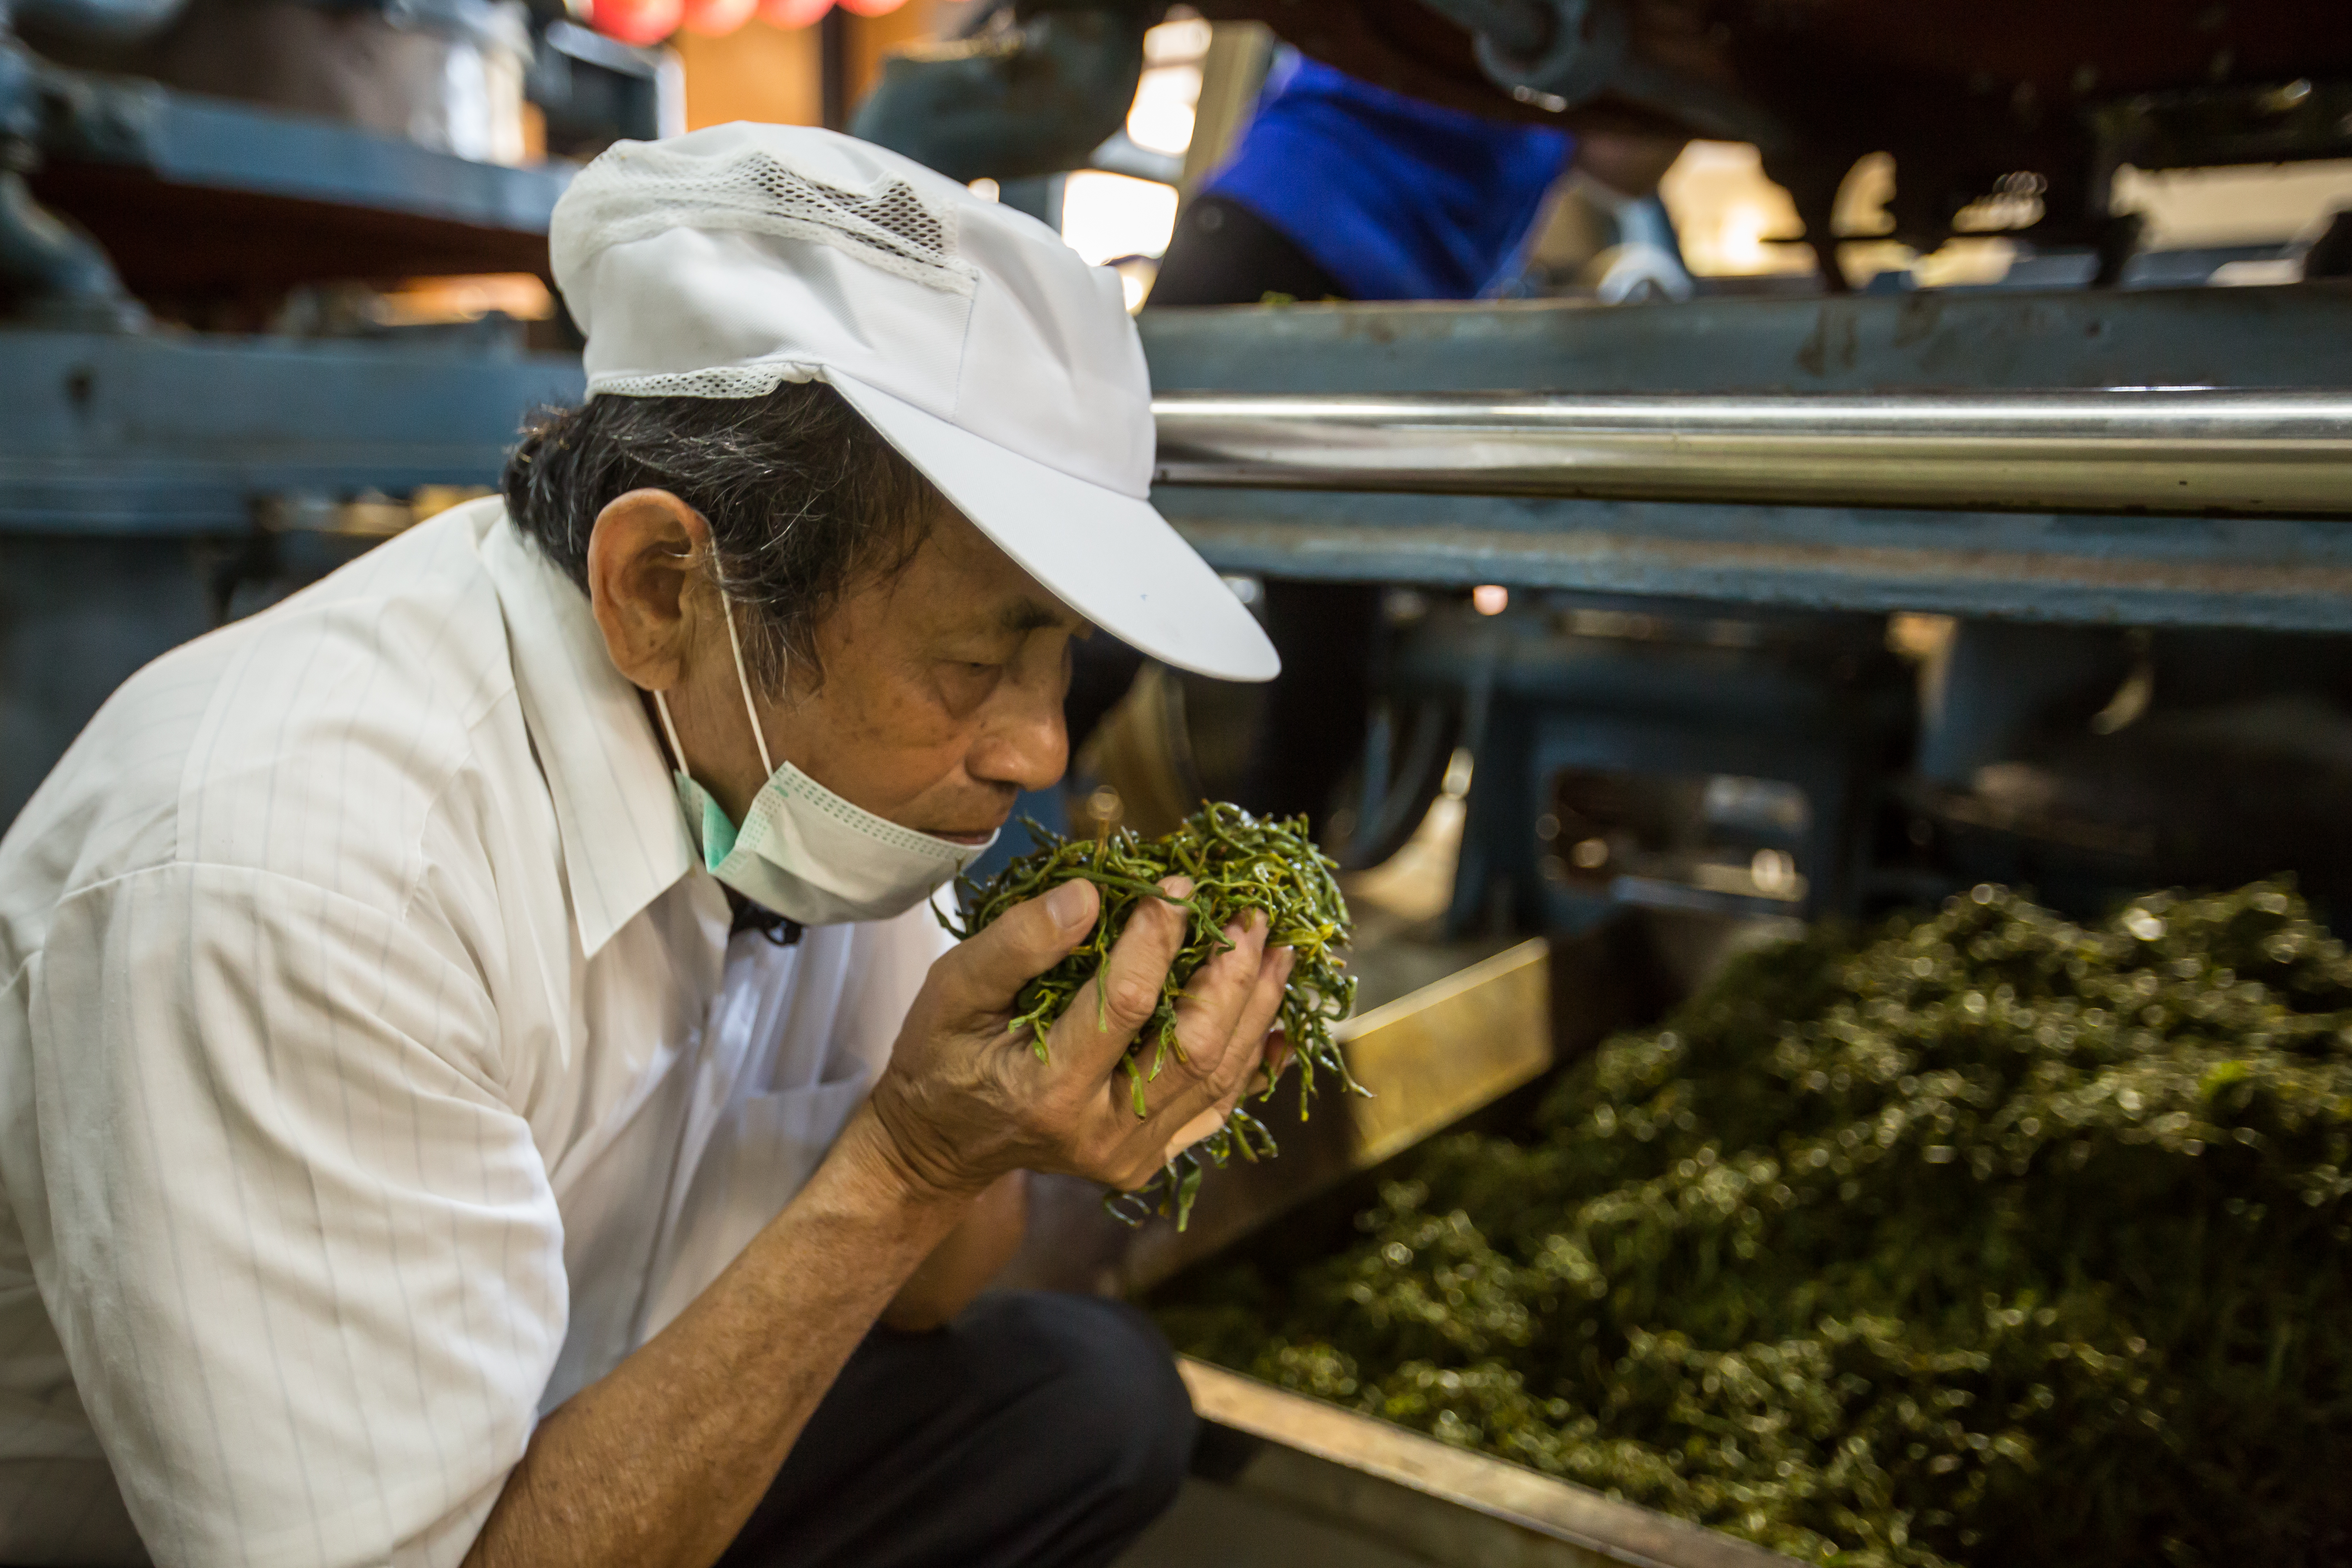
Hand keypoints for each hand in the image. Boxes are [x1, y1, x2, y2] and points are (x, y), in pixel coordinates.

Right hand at [867, 877, 1294, 1198]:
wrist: (940, 1143)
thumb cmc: (942, 1056)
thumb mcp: (952, 989)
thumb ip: (1018, 942)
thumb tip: (1092, 893)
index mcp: (1047, 1090)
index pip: (1124, 1003)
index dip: (1158, 937)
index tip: (1178, 885)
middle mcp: (1099, 1133)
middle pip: (1192, 1047)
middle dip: (1232, 975)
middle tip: (1253, 916)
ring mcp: (1130, 1154)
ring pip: (1216, 1077)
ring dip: (1255, 1010)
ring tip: (1277, 951)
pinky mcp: (1148, 1158)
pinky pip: (1216, 1109)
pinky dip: (1253, 1064)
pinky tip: (1279, 1023)